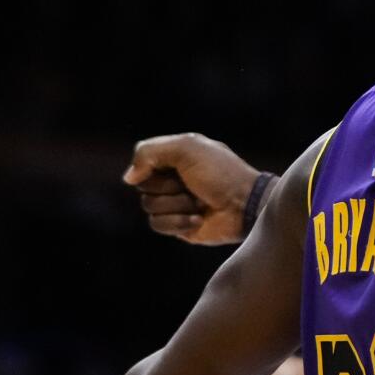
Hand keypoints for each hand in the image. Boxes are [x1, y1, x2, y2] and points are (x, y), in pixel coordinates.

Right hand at [123, 133, 264, 245]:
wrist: (245, 204)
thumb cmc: (221, 173)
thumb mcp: (187, 148)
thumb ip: (150, 152)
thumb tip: (129, 178)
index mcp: (175, 158)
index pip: (143, 161)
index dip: (153, 165)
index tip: (175, 166)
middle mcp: (173, 180)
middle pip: (143, 185)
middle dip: (167, 186)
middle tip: (192, 185)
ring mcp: (175, 204)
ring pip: (149, 206)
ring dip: (176, 204)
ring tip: (200, 202)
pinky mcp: (179, 226)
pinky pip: (157, 225)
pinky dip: (178, 221)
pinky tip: (199, 218)